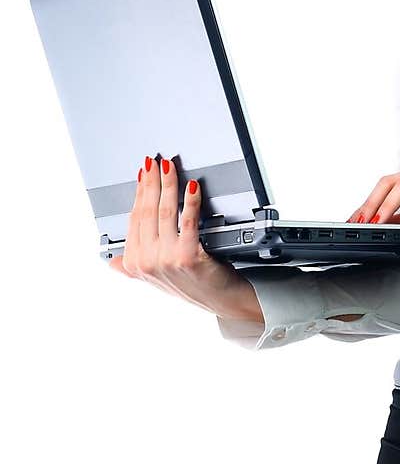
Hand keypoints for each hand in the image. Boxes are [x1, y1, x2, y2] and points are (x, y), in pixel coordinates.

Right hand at [108, 153, 260, 319]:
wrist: (222, 301)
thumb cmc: (193, 286)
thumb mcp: (156, 280)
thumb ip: (133, 268)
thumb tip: (113, 263)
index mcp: (134, 263)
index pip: (135, 218)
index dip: (139, 192)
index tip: (143, 174)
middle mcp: (147, 262)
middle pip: (147, 211)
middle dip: (151, 182)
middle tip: (154, 162)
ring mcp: (166, 259)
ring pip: (164, 212)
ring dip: (168, 185)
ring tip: (170, 168)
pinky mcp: (187, 256)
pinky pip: (188, 221)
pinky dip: (189, 201)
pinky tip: (192, 187)